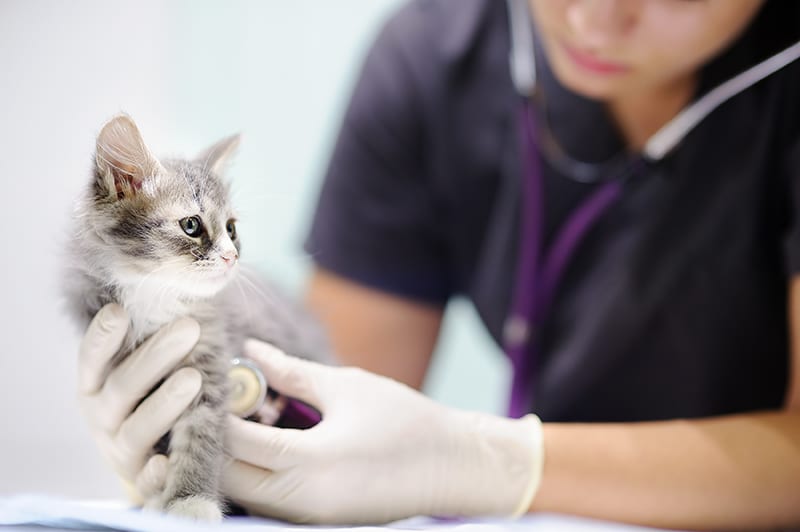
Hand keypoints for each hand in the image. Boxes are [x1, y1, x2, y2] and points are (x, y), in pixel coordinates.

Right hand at [77, 303, 201, 501]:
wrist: (155, 454)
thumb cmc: (153, 394)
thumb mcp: (147, 368)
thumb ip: (153, 338)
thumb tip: (185, 293)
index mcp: (95, 385)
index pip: (92, 358)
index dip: (103, 336)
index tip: (119, 311)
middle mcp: (101, 417)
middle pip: (123, 386)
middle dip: (156, 356)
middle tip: (189, 327)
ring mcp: (120, 450)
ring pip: (137, 429)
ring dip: (164, 404)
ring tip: (193, 378)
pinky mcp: (141, 480)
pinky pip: (146, 480)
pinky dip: (153, 473)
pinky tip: (165, 462)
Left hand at [222, 340, 543, 524]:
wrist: (454, 467)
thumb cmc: (406, 421)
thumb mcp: (347, 387)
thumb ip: (291, 373)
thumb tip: (251, 351)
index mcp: (311, 463)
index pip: (237, 444)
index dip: (217, 412)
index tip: (209, 382)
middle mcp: (303, 501)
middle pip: (230, 479)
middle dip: (215, 443)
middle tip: (216, 404)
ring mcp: (309, 518)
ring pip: (246, 494)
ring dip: (233, 461)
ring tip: (239, 420)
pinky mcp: (318, 521)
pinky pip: (269, 501)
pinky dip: (256, 475)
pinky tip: (262, 444)